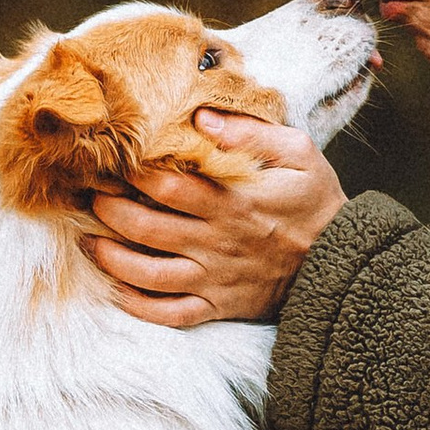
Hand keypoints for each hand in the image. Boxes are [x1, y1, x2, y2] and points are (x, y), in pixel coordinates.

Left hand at [80, 109, 346, 327]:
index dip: (131, 172)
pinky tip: (114, 289)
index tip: (110, 157)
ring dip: (109, 257)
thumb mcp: (300, 154)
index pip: (167, 184)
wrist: (344, 265)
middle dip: (107, 210)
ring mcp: (214, 278)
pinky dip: (136, 306)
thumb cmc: (317, 204)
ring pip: (147, 274)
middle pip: (144, 227)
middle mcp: (215, 242)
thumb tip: (202, 116)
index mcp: (232, 201)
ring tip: (86, 238)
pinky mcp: (217, 306)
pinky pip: (168, 313)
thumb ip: (251, 133)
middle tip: (86, 194)